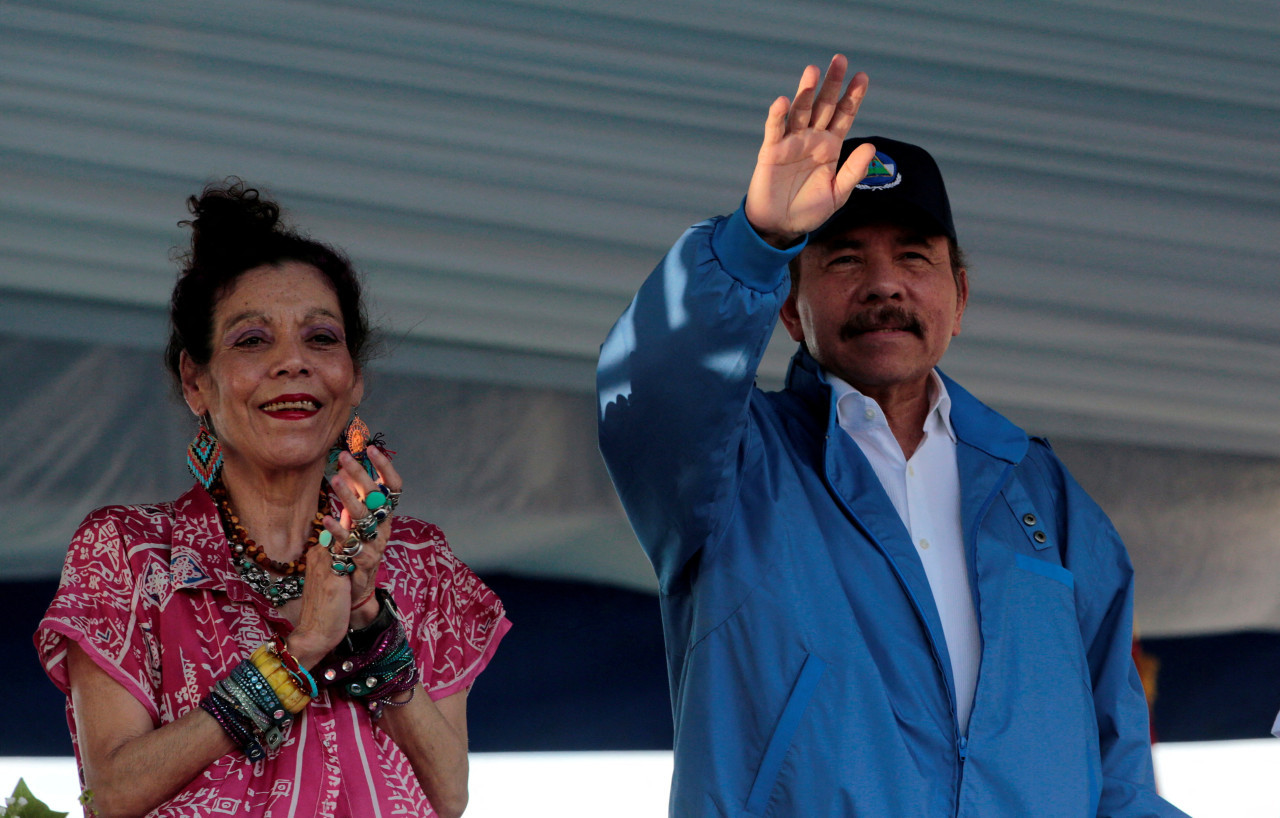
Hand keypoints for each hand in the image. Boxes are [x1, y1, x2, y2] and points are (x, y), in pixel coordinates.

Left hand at [326, 447, 402, 625]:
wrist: (355, 591)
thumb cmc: (355, 551)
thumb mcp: (356, 522)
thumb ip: (354, 498)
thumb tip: (348, 468)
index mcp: (385, 515)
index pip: (393, 486)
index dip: (385, 468)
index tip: (371, 449)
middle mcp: (384, 528)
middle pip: (376, 497)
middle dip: (360, 475)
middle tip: (343, 458)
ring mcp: (375, 545)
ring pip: (364, 517)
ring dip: (349, 497)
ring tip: (333, 480)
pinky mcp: (362, 562)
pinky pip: (350, 543)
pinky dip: (338, 530)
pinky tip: (326, 518)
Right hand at [744, 54, 876, 247]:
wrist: (781, 227)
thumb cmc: (809, 210)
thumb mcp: (838, 193)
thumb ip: (854, 171)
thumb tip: (871, 146)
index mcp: (830, 147)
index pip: (844, 116)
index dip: (853, 96)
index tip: (862, 76)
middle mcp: (812, 139)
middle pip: (824, 105)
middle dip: (832, 83)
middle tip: (840, 59)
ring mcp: (791, 143)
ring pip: (800, 111)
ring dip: (805, 91)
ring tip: (813, 71)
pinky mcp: (771, 152)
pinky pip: (775, 130)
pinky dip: (777, 116)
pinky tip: (783, 101)